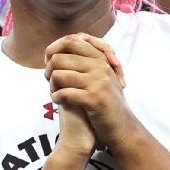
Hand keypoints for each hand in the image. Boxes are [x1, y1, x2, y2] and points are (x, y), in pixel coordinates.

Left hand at [45, 33, 137, 153]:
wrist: (122, 127)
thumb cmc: (104, 102)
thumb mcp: (98, 77)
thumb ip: (83, 62)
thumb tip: (55, 51)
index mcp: (100, 58)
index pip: (70, 41)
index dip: (53, 50)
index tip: (48, 62)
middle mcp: (100, 66)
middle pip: (59, 58)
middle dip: (49, 71)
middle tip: (50, 82)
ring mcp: (98, 82)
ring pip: (59, 75)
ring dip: (52, 86)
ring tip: (55, 93)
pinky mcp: (94, 99)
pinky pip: (64, 93)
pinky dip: (56, 98)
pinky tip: (58, 102)